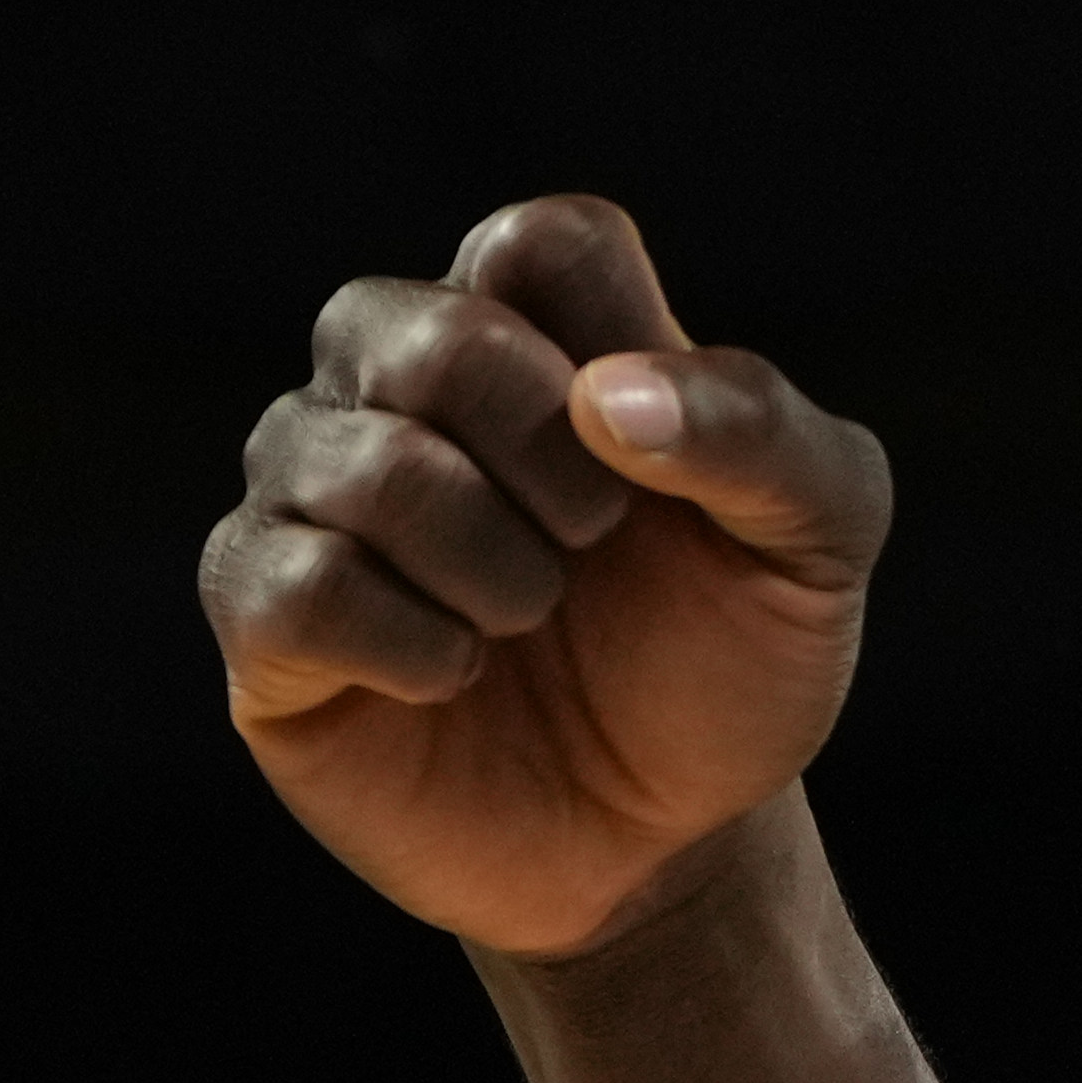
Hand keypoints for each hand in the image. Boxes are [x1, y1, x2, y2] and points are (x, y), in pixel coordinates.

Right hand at [200, 195, 892, 959]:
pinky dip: (402, 642)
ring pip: (345, 457)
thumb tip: (606, 396)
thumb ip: (759, 433)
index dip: (613, 352)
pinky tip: (454, 676)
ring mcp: (316, 493)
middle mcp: (402, 384)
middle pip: (417, 328)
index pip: (539, 243)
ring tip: (529, 619)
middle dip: (539, 455)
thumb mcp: (820, 541)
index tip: (661, 461)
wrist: (669, 840)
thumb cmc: (731, 660)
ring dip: (483, 560)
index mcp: (542, 329)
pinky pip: (285, 582)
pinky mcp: (261, 614)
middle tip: (597, 543)